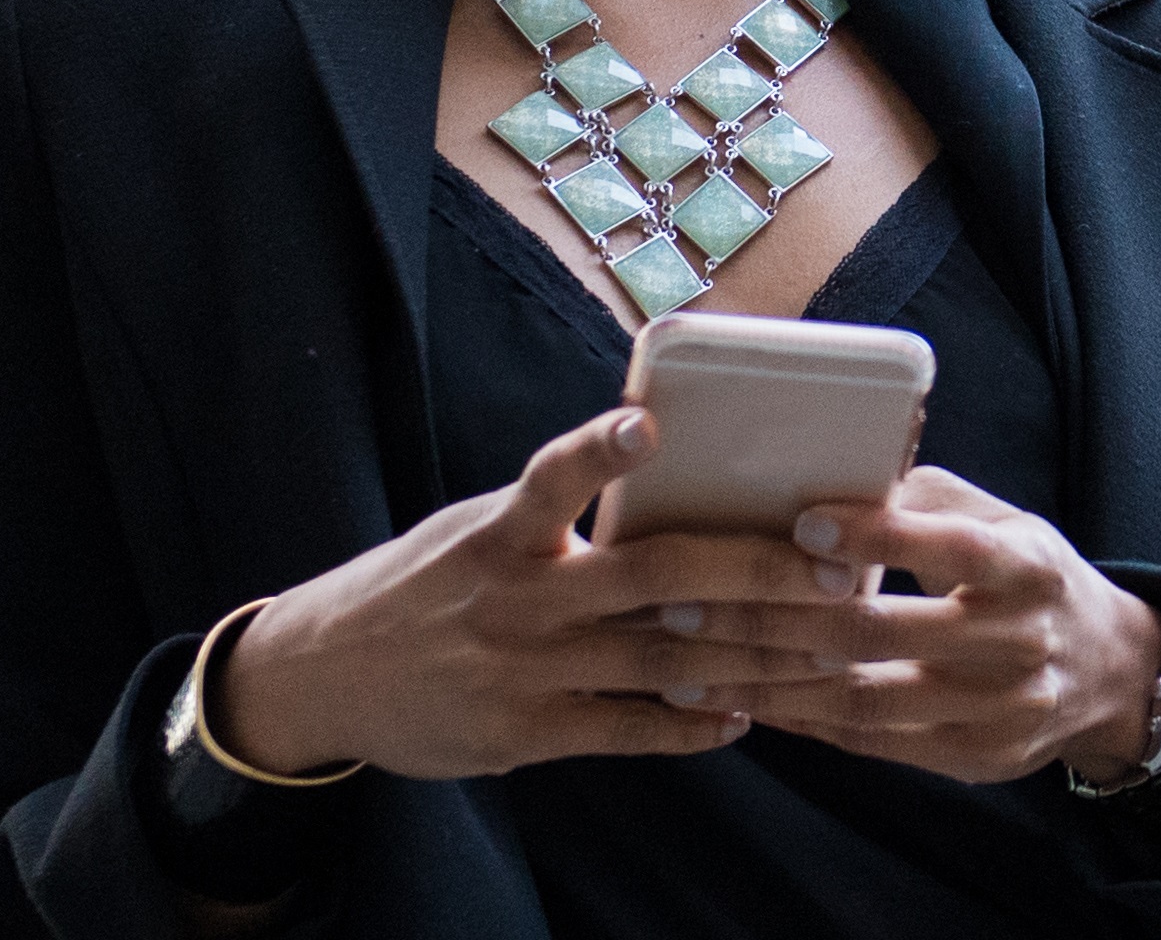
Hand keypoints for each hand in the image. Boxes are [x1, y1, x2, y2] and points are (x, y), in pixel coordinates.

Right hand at [212, 405, 862, 779]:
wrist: (326, 677)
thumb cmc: (425, 585)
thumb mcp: (475, 529)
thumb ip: (557, 514)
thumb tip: (657, 458)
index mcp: (503, 534)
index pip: (552, 481)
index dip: (597, 453)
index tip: (647, 426)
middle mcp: (518, 599)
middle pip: (653, 574)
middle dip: (755, 568)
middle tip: (834, 562)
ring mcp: (525, 671)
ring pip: (661, 657)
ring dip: (752, 653)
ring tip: (826, 643)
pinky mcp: (525, 735)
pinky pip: (626, 730)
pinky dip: (689, 726)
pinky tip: (744, 717)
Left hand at [653, 468, 1160, 785]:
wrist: (1107, 673)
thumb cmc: (1026, 574)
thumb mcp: (1001, 520)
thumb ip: (925, 497)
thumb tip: (828, 461)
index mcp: (1025, 565)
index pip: (949, 547)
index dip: (876, 536)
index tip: (801, 523)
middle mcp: (1016, 642)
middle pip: (880, 633)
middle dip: (771, 618)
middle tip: (682, 600)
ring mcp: (994, 711)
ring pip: (862, 700)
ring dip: (764, 682)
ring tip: (686, 664)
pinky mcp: (970, 758)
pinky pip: (868, 743)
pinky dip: (798, 719)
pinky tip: (738, 700)